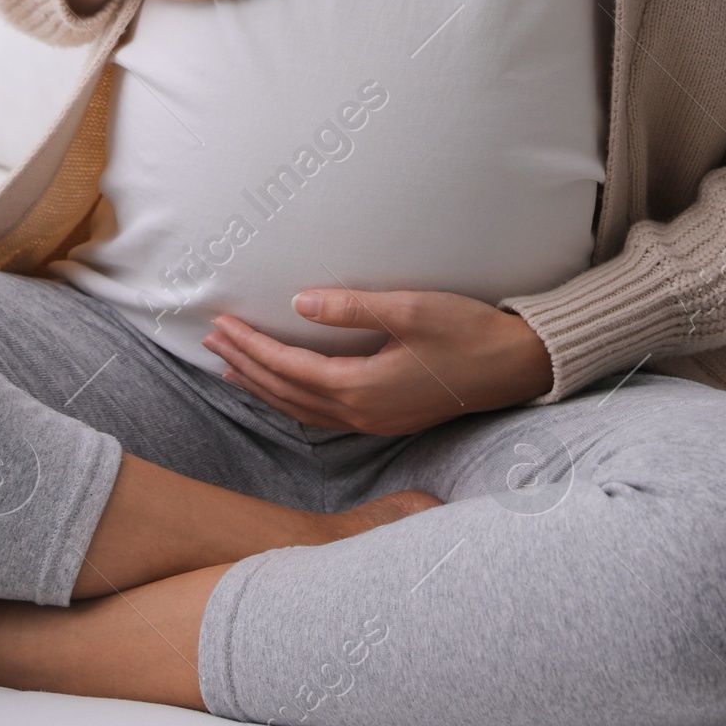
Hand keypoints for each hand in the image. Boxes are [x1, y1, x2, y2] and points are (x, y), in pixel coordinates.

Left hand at [201, 289, 553, 436]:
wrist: (513, 367)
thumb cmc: (466, 332)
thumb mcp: (409, 309)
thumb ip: (352, 307)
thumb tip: (300, 304)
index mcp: (362, 388)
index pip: (289, 369)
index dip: (251, 347)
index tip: (222, 323)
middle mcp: (362, 414)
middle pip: (286, 393)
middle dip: (246, 366)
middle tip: (211, 340)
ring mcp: (374, 421)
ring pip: (300, 410)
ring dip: (263, 387)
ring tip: (230, 366)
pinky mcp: (385, 418)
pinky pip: (321, 415)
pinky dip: (291, 400)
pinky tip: (283, 389)